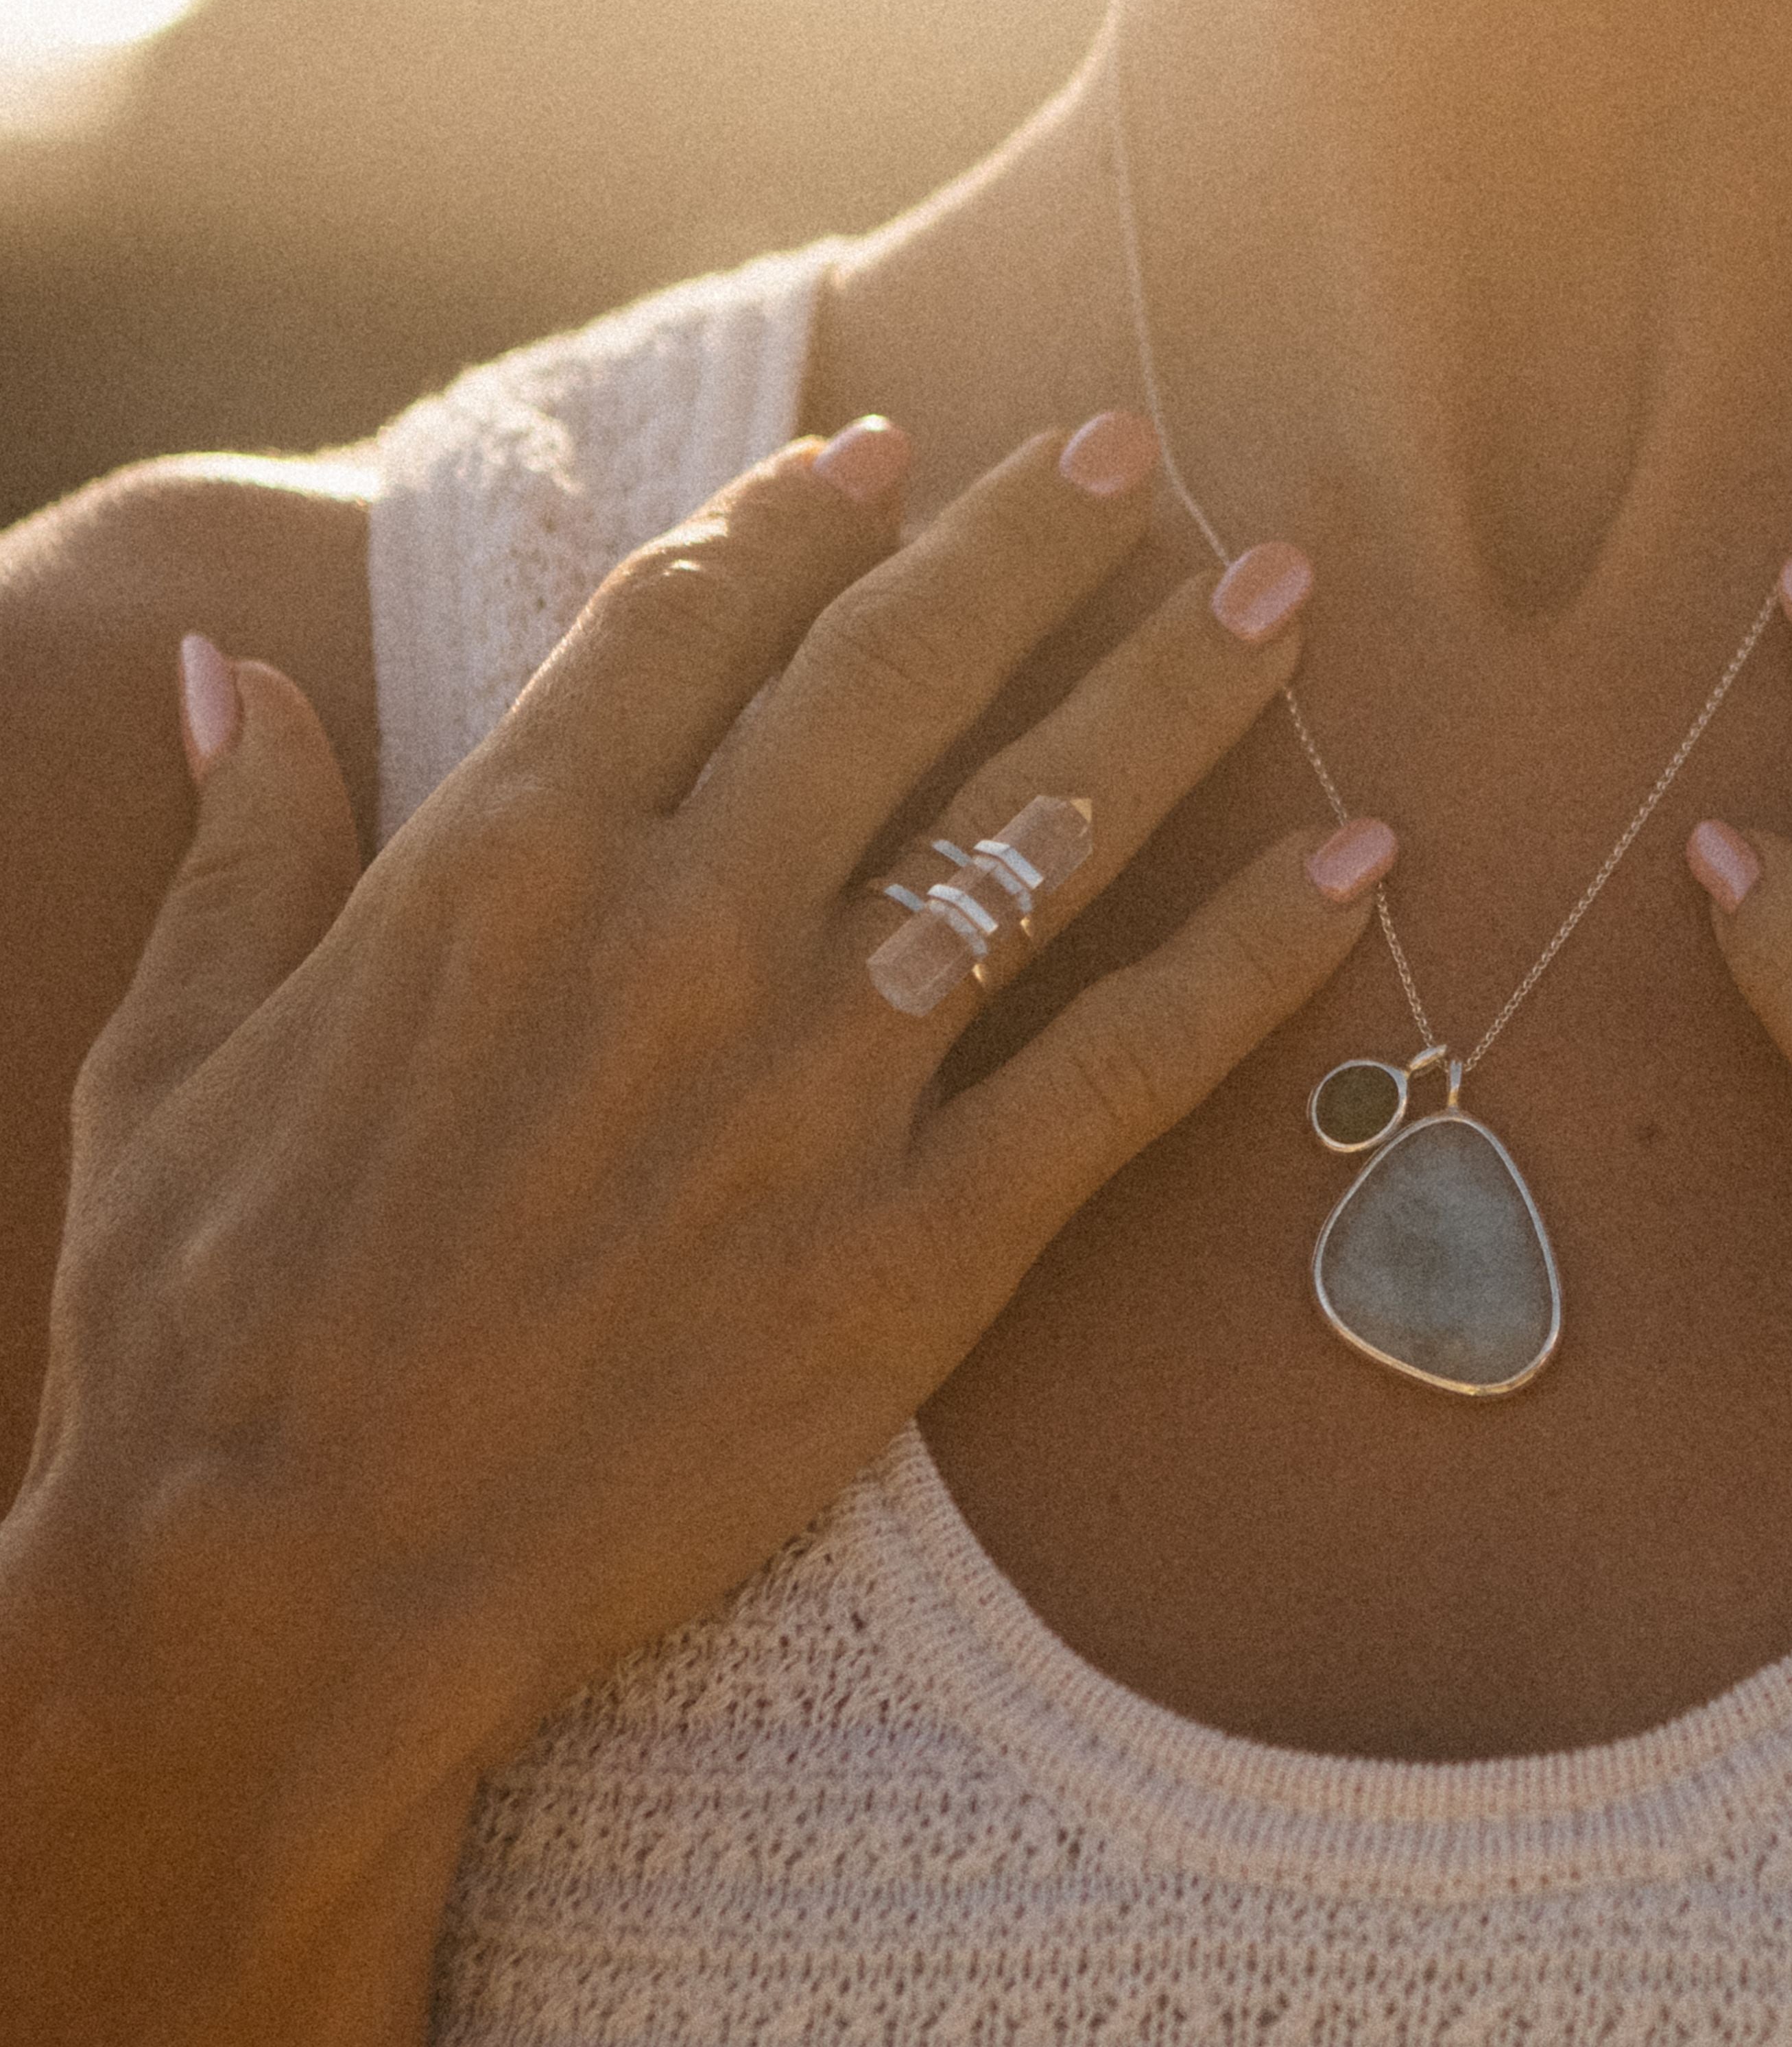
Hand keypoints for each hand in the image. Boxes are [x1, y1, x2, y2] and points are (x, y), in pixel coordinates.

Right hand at [19, 414, 1383, 1873]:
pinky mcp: (917, 1247)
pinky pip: (1127, 1068)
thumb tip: (233, 672)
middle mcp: (685, 932)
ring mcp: (817, 1086)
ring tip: (1284, 600)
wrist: (291, 1589)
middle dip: (1031, 546)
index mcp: (503, 861)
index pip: (691, 621)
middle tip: (1136, 457)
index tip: (894, 458)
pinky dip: (1257, 961)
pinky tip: (1361, 870)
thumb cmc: (206, 1338)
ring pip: (1040, 832)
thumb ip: (243, 850)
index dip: (805, 521)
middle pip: (898, 676)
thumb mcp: (174, 1062)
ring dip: (1173, 696)